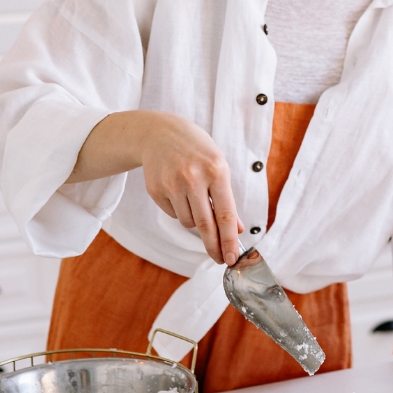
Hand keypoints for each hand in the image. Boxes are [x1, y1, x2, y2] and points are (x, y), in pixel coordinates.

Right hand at [69, 111, 242, 265]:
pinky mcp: (156, 190)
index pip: (225, 214)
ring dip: (195, 220)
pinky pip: (173, 214)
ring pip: (189, 222)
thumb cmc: (197, 151)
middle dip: (214, 246)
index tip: (232, 258)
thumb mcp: (218, 167)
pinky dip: (179, 210)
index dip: (229, 240)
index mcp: (216, 171)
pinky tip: (178, 191)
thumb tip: (237, 229)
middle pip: (206, 225)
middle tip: (220, 259)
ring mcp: (172, 184)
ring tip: (194, 198)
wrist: (160, 133)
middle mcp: (193, 178)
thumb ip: (227, 199)